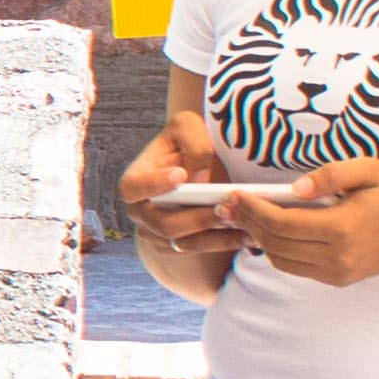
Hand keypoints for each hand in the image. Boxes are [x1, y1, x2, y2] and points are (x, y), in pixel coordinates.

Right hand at [118, 103, 245, 249]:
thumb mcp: (189, 128)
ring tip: (247, 226)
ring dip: (216, 236)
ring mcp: (157, 232)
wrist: (200, 163)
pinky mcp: (178, 245)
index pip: (130, 188)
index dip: (152, 185)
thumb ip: (194, 145)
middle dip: (196, 217)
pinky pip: (199, 250)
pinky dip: (224, 243)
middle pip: (162, 223)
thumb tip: (199, 178)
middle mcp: (142, 210)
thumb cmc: (189, 141)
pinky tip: (249, 236)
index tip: (180, 175)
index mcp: (137, 178)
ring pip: (183, 243)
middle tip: (224, 207)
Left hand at [232, 159, 378, 289]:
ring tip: (245, 217)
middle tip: (228, 206)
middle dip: (248, 223)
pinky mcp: (339, 279)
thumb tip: (293, 188)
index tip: (233, 196)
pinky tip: (271, 231)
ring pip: (281, 260)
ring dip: (259, 239)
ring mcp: (338, 272)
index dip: (252, 210)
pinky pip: (296, 268)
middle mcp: (337, 256)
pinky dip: (278, 251)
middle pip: (274, 243)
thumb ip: (330, 174)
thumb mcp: (370, 169)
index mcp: (342, 228)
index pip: (281, 223)